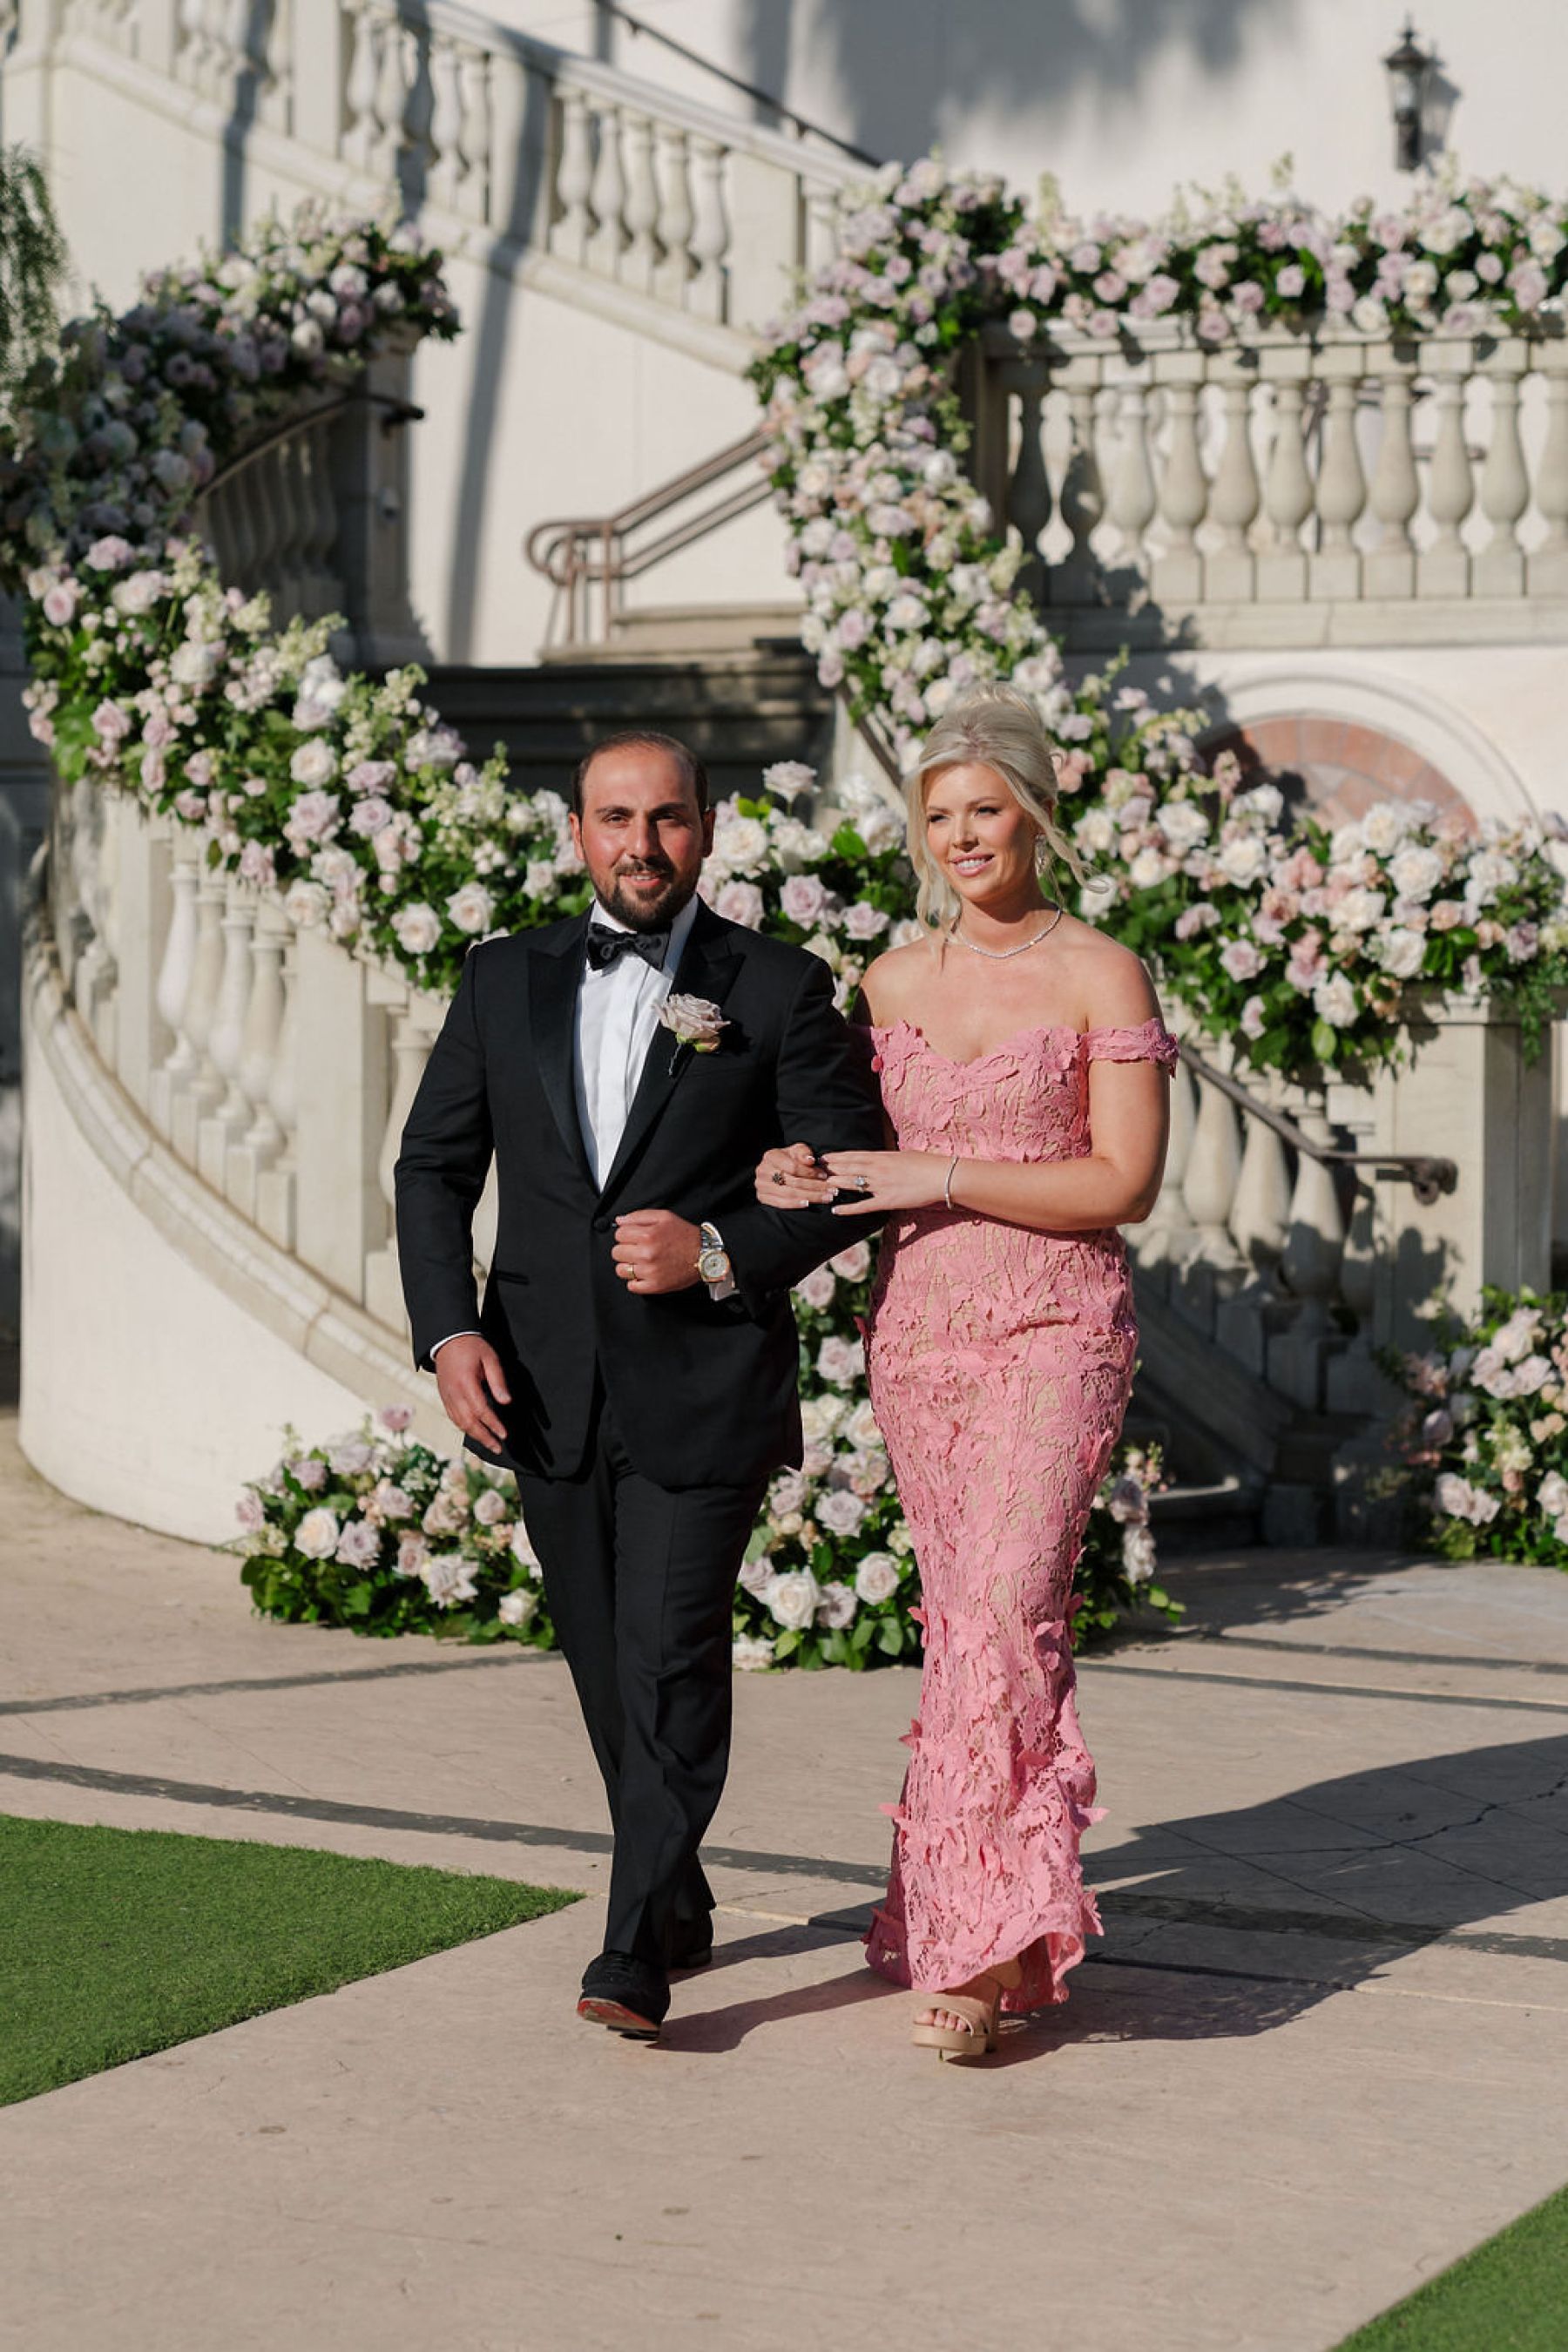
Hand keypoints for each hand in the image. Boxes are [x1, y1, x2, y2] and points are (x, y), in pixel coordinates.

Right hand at [434, 1334, 511, 1449]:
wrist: (446, 1338)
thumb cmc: (470, 1345)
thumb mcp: (490, 1358)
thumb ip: (498, 1381)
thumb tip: (506, 1402)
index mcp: (465, 1383)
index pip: (481, 1411)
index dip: (493, 1425)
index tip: (504, 1434)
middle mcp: (453, 1393)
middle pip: (469, 1422)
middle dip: (484, 1437)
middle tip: (498, 1448)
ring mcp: (446, 1396)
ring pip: (459, 1422)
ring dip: (474, 1436)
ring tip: (489, 1444)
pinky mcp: (444, 1396)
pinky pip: (453, 1417)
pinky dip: (463, 1427)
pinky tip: (473, 1432)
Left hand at [613, 1208, 701, 1293]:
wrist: (704, 1255)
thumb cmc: (686, 1236)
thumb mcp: (665, 1217)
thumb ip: (639, 1216)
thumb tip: (620, 1220)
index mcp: (647, 1235)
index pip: (619, 1234)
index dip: (626, 1235)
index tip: (634, 1237)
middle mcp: (647, 1253)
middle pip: (616, 1252)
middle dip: (626, 1249)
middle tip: (638, 1249)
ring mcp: (649, 1271)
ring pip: (621, 1270)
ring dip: (628, 1266)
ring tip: (641, 1262)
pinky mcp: (654, 1286)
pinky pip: (631, 1286)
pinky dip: (635, 1281)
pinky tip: (645, 1274)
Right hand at [756, 1140, 835, 1207]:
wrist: (777, 1170)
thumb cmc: (791, 1159)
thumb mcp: (798, 1151)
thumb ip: (804, 1153)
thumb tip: (810, 1161)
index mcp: (771, 1156)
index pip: (793, 1167)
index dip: (810, 1173)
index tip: (825, 1176)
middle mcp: (762, 1170)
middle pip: (792, 1182)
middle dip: (815, 1187)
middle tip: (831, 1191)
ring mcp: (761, 1185)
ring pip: (789, 1193)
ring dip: (810, 1197)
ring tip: (826, 1198)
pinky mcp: (762, 1197)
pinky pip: (780, 1203)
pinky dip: (795, 1205)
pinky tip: (808, 1204)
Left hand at [822, 1147, 948, 1215]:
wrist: (942, 1176)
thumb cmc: (926, 1164)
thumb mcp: (904, 1154)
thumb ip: (888, 1157)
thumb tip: (879, 1156)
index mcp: (882, 1156)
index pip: (853, 1155)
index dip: (836, 1156)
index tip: (823, 1157)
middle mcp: (878, 1169)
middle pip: (848, 1167)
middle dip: (830, 1169)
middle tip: (814, 1170)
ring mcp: (881, 1185)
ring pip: (852, 1183)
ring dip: (835, 1184)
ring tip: (820, 1185)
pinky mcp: (887, 1201)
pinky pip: (864, 1205)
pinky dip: (848, 1209)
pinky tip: (836, 1210)